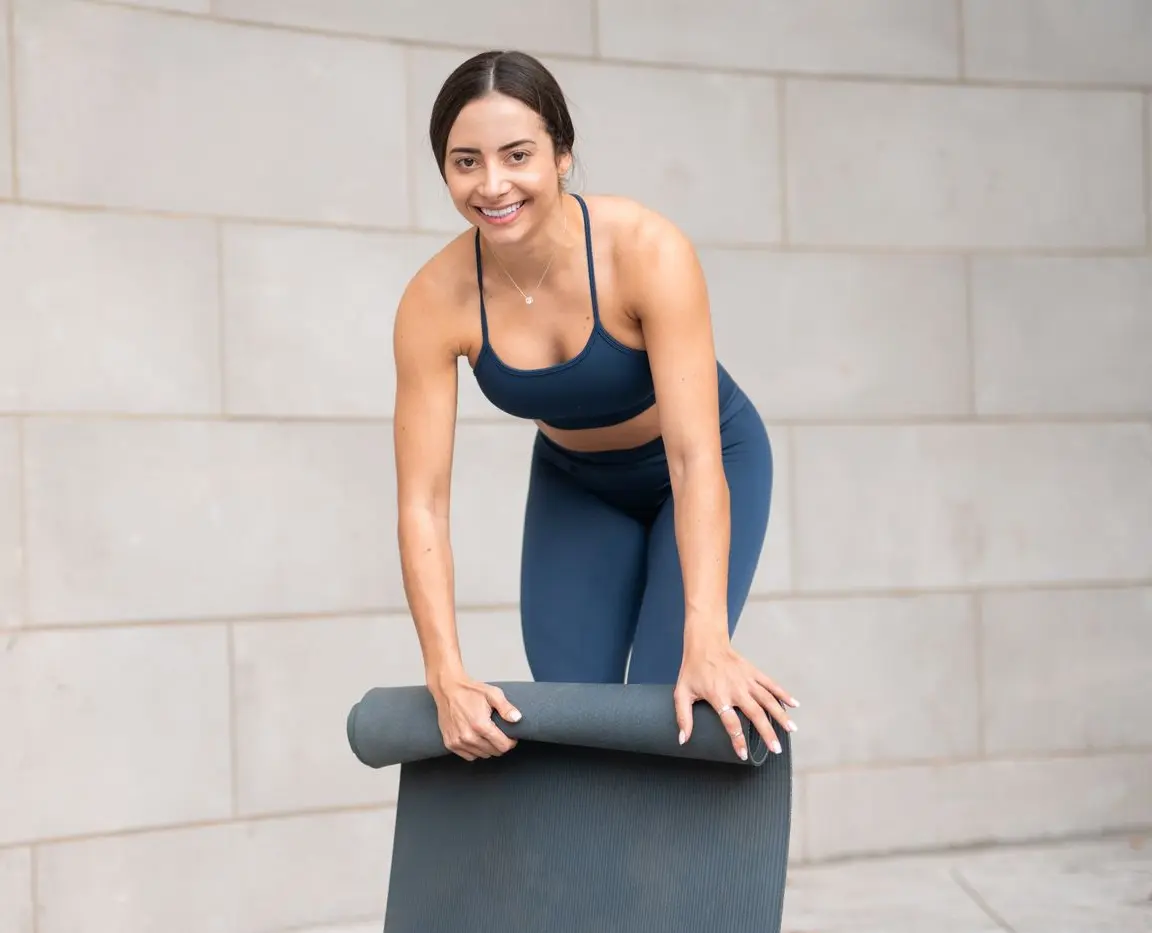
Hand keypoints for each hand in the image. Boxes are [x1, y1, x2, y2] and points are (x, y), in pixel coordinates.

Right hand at [429, 673, 521, 760]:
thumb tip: (517, 719)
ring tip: (487, 735)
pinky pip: (469, 756)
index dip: (511, 742)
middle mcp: (468, 737)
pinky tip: (477, 739)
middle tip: (499, 733)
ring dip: (488, 748)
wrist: (447, 689)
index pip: (503, 746)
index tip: (511, 736)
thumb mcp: (492, 694)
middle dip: (500, 744)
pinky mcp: (450, 744)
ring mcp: (458, 742)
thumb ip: (506, 707)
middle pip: (494, 752)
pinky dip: (475, 751)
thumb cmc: (470, 691)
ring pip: (482, 755)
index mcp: (480, 725)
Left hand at [674, 641, 797, 760]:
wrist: (705, 643)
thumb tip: (683, 740)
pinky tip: (794, 704)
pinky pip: (771, 684)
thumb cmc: (693, 670)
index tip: (744, 755)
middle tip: (775, 749)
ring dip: (780, 715)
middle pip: (755, 714)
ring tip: (791, 730)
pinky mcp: (753, 672)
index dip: (738, 740)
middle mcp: (736, 689)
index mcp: (718, 696)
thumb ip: (683, 717)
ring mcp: (747, 680)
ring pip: (768, 700)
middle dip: (767, 732)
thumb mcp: (682, 693)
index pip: (731, 723)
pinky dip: (783, 693)